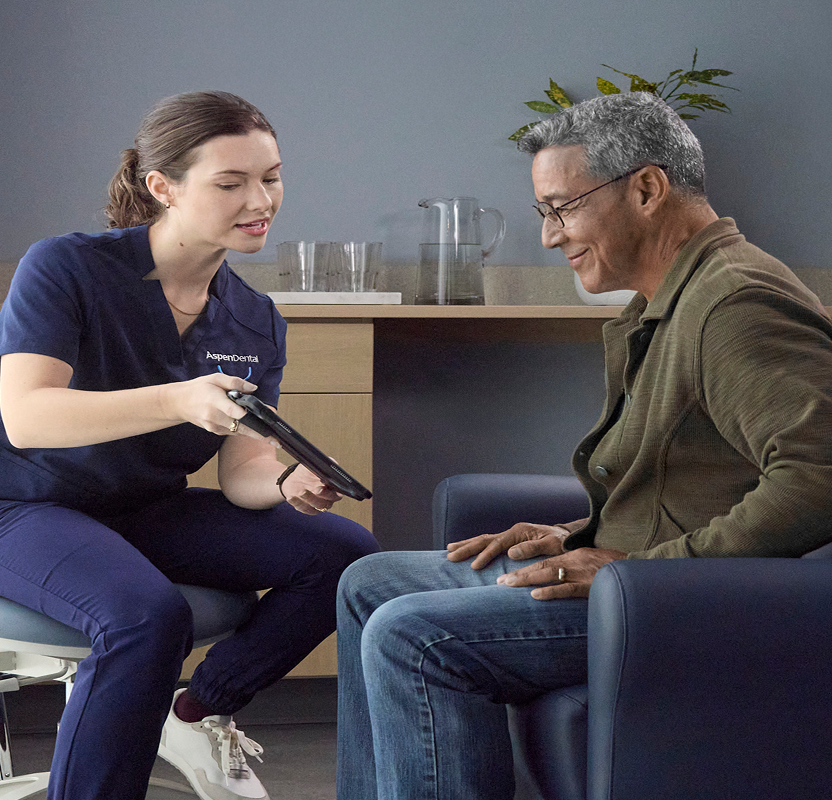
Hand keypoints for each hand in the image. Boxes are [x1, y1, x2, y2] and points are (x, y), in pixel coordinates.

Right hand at [160, 374, 267, 437]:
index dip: (246, 415)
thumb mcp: (216, 378)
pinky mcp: (215, 432)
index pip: (232, 410)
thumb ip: (235, 382)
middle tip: (275, 438)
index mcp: (214, 400)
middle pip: (240, 426)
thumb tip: (253, 388)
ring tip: (271, 436)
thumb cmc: (198, 389)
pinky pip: (234, 432)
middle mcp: (214, 416)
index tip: (260, 419)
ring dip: (254, 433)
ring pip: (239, 432)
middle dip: (258, 432)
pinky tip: (255, 430)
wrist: (180, 403)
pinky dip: (245, 430)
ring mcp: (214, 426)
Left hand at [280, 465, 341, 514]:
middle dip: (323, 495)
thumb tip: (331, 463)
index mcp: (333, 491)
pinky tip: (291, 497)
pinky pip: (303, 508)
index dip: (334, 493)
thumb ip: (326, 464)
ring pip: (316, 506)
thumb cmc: (309, 473)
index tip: (328, 487)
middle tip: (317, 489)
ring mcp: (317, 506)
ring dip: (309, 499)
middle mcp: (327, 501)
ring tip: (302, 491)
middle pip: (328, 502)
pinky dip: (297, 503)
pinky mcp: (306, 509)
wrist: (296, 480)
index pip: (337, 495)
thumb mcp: (317, 466)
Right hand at [447, 520, 585, 569]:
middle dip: (467, 547)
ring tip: (449, 550)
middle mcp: (512, 532)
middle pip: (484, 539)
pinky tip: (466, 550)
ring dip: (466, 545)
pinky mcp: (510, 542)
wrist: (568, 538)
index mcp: (519, 532)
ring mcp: (510, 537)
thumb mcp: (552, 545)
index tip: (474, 566)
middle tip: (450, 555)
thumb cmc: (562, 543)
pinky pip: (489, 544)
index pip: (497, 544)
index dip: (485, 555)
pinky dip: (475, 547)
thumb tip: (510, 553)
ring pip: (483, 540)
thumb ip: (532, 548)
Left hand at [496, 546, 626, 599]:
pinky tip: (535, 596)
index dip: (524, 568)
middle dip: (519, 574)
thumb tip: (559, 577)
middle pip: (540, 567)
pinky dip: (550, 592)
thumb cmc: (616, 568)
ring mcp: (580, 574)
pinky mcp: (589, 586)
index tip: (507, 575)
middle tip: (499, 581)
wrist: (638, 568)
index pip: (544, 561)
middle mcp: (573, 562)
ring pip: (547, 575)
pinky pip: (566, 589)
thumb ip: (576, 568)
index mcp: (573, 556)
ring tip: (507, 585)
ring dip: (526, 580)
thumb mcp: (592, 562)